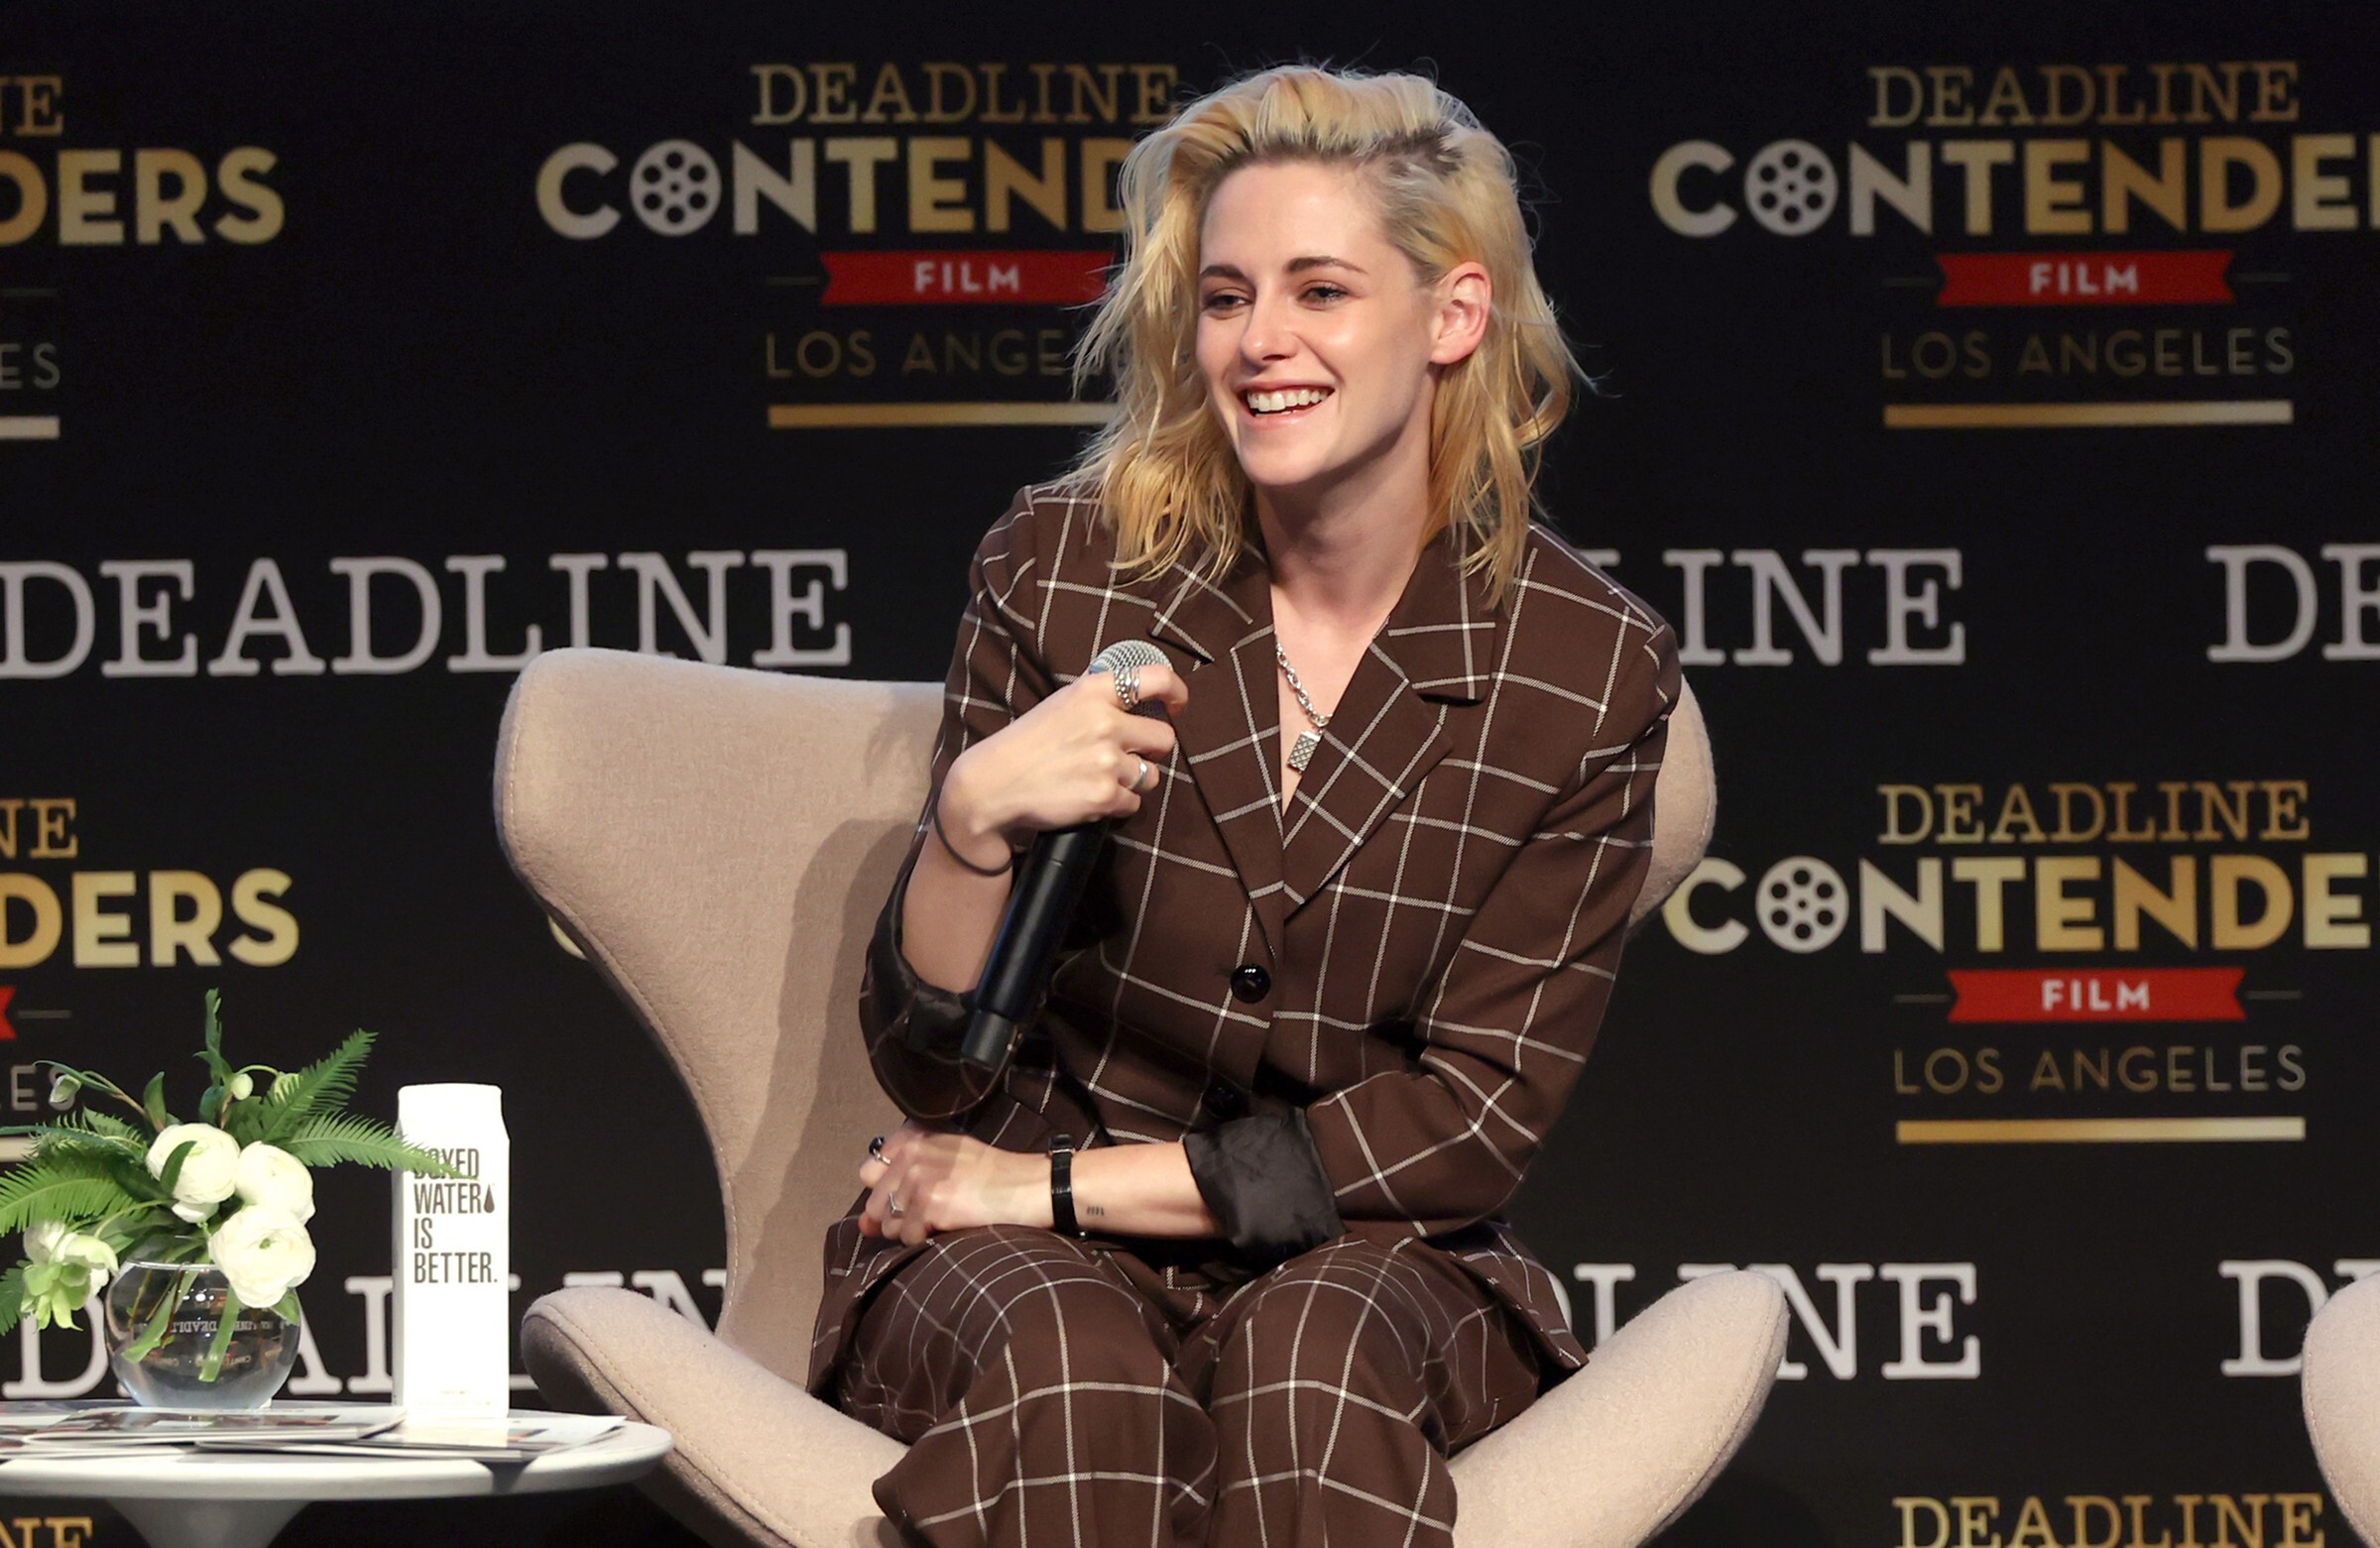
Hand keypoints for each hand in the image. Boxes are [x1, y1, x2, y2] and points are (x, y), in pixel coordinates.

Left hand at [857, 1120, 1052, 1245]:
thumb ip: (900, 1184)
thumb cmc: (994, 1177)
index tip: (910, 1197)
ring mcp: (920, 1178)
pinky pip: (906, 1236)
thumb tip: (863, 1224)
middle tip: (929, 1213)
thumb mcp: (947, 1161)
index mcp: (914, 1139)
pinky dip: (923, 1240)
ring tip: (942, 1219)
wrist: (1030, 1186)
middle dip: (894, 1216)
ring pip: (887, 1223)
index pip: (869, 1172)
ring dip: (910, 1230)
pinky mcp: (931, 1203)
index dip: (886, 1192)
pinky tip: (948, 1227)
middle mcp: (912, 1154)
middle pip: (874, 1203)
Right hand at [937, 662, 1188, 861]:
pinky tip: (1090, 796)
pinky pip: (1133, 802)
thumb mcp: (1062, 703)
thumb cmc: (1028, 743)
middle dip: (1150, 750)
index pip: (1158, 680)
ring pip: (1151, 775)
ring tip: (1099, 778)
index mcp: (1094, 691)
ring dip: (1133, 780)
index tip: (1177, 705)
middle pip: (1165, 738)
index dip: (1176, 693)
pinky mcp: (1104, 796)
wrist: (993, 784)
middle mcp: (1106, 722)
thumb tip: (1143, 695)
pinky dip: (1116, 803)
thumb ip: (1100, 697)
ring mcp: (1107, 761)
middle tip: (1126, 755)